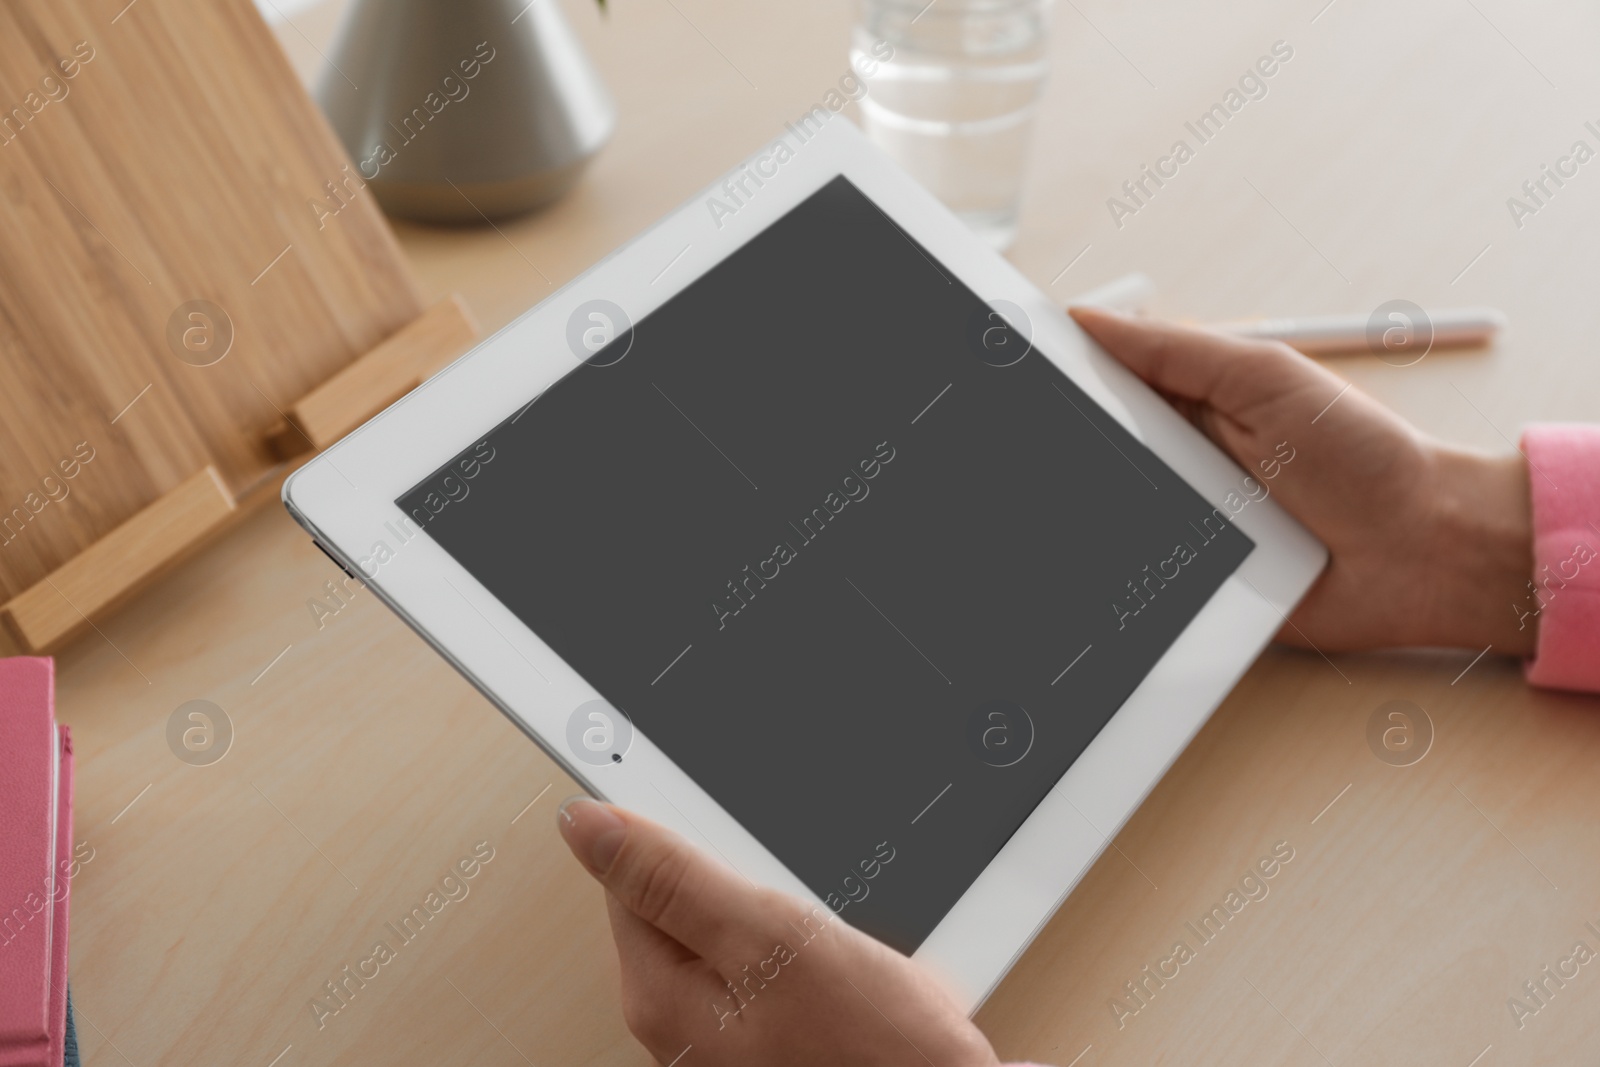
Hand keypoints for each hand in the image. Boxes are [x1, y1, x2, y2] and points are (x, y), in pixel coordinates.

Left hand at [557, 797, 999, 1066]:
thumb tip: (584, 824)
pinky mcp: (775, 1023)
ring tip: (835, 931)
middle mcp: (680, 1015)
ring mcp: (728, 1023)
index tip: (696, 784)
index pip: (626, 869)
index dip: (668, 819)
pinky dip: (811, 936)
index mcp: (660, 991)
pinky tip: (848, 953)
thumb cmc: (869, 1052)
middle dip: (746, 868)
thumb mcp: (770, 939)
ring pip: (739, 916)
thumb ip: (674, 878)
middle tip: (798, 888)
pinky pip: (776, 951)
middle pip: (684, 891)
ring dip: (787, 903)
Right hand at [1068, 306, 1535, 654]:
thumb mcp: (1266, 378)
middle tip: (1028, 439)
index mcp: (1194, 402)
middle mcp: (1183, 461)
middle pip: (1093, 451)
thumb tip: (1089, 319)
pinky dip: (1119, 573)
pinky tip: (1118, 556)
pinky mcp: (1193, 583)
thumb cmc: (1365, 456)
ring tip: (1084, 501)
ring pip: (1106, 515)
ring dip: (1092, 511)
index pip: (1106, 383)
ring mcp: (1185, 522)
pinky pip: (1136, 577)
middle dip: (1064, 447)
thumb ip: (1176, 349)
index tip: (1016, 366)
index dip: (1062, 377)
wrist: (1420, 553)